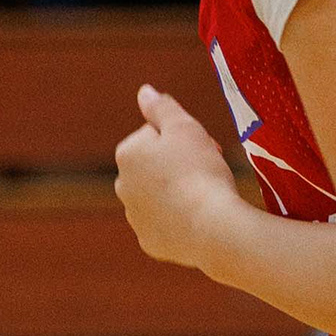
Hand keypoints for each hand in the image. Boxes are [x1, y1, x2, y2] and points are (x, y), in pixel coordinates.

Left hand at [114, 88, 239, 266]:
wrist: (213, 228)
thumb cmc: (200, 172)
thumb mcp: (185, 127)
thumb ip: (162, 107)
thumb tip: (144, 92)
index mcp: (127, 154)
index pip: (157, 135)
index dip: (184, 139)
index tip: (204, 148)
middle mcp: (122, 186)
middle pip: (156, 166)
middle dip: (178, 165)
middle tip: (208, 171)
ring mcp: (135, 217)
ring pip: (160, 196)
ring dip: (178, 192)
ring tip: (205, 197)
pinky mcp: (150, 242)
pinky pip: (166, 225)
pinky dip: (180, 221)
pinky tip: (198, 220)